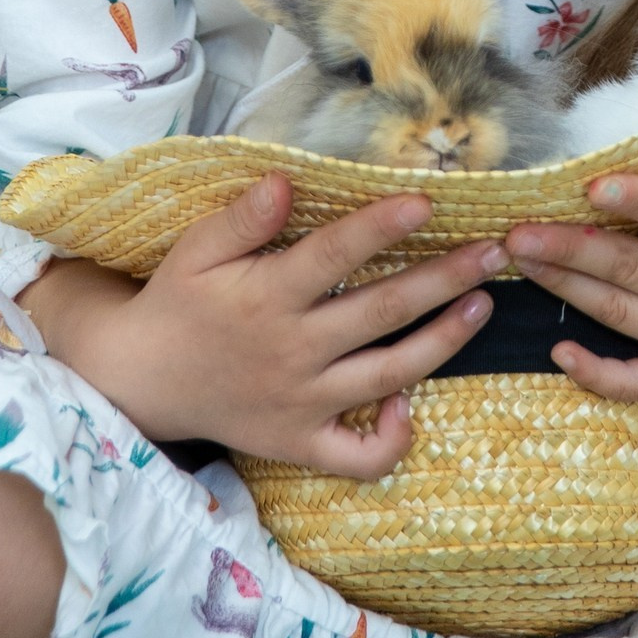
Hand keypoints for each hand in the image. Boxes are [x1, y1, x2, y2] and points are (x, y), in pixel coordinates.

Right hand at [21, 176, 504, 476]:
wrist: (143, 380)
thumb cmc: (180, 301)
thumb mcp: (196, 250)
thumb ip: (242, 218)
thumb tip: (285, 182)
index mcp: (266, 295)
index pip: (335, 255)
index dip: (382, 226)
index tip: (428, 200)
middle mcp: (292, 349)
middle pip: (383, 311)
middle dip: (446, 278)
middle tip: (494, 251)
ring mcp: (302, 401)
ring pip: (390, 373)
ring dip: (445, 340)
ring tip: (483, 305)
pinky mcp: (301, 442)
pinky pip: (359, 456)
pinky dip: (392, 438)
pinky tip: (411, 401)